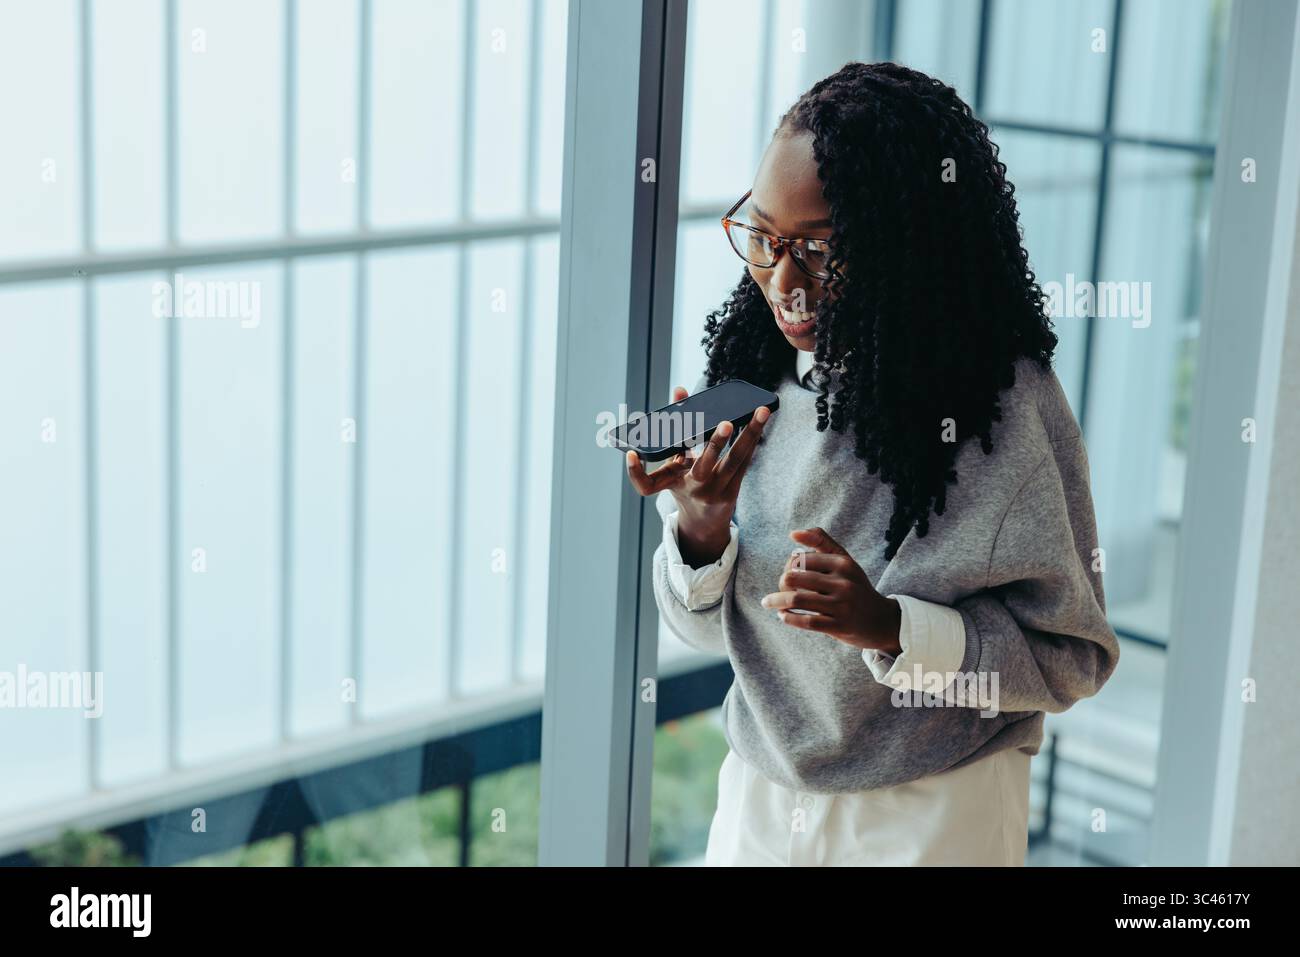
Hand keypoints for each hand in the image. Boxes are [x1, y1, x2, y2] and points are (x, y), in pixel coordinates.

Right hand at [625, 385, 769, 563]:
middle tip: (725, 424)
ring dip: (750, 434)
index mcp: (671, 484)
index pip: (646, 486)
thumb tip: (680, 391)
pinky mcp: (735, 487)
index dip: (635, 472)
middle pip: (704, 469)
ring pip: (736, 461)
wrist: (704, 521)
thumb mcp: (671, 466)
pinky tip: (761, 420)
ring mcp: (717, 491)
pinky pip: (745, 461)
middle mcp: (694, 489)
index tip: (631, 455)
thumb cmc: (684, 487)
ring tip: (761, 411)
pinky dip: (752, 439)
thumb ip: (672, 431)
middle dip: (714, 444)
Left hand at [761, 527, 902, 654]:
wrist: (881, 621)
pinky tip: (783, 616)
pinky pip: (806, 621)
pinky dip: (789, 618)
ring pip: (797, 599)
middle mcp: (844, 583)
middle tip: (779, 590)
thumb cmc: (856, 587)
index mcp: (843, 563)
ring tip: (769, 603)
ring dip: (776, 601)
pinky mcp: (839, 626)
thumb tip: (793, 533)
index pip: (800, 559)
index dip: (788, 566)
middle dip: (780, 584)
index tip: (788, 573)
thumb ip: (821, 542)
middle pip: (793, 578)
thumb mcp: (845, 561)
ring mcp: (842, 605)